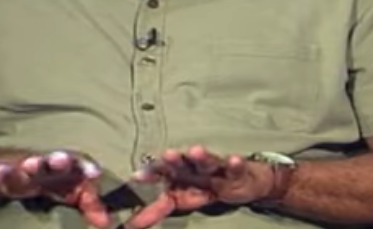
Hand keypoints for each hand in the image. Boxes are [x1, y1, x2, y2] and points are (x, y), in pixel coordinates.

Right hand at [0, 151, 108, 226]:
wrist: (25, 167)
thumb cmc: (58, 182)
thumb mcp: (74, 194)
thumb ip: (90, 205)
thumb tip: (105, 222)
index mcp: (72, 168)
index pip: (82, 169)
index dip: (87, 170)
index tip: (95, 173)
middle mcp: (51, 164)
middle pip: (56, 160)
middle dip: (58, 160)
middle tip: (61, 161)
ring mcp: (30, 167)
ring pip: (30, 165)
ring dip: (31, 164)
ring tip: (30, 165)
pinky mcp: (10, 173)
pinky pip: (4, 174)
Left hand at [126, 145, 274, 227]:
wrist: (242, 179)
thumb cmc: (208, 185)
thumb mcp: (182, 199)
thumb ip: (157, 208)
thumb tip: (130, 222)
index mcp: (179, 173)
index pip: (162, 174)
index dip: (151, 175)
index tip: (137, 177)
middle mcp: (195, 168)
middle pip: (183, 164)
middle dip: (174, 161)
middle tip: (166, 155)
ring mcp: (216, 168)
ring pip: (207, 163)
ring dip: (202, 157)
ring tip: (196, 151)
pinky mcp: (236, 171)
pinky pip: (236, 168)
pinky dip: (235, 164)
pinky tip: (235, 160)